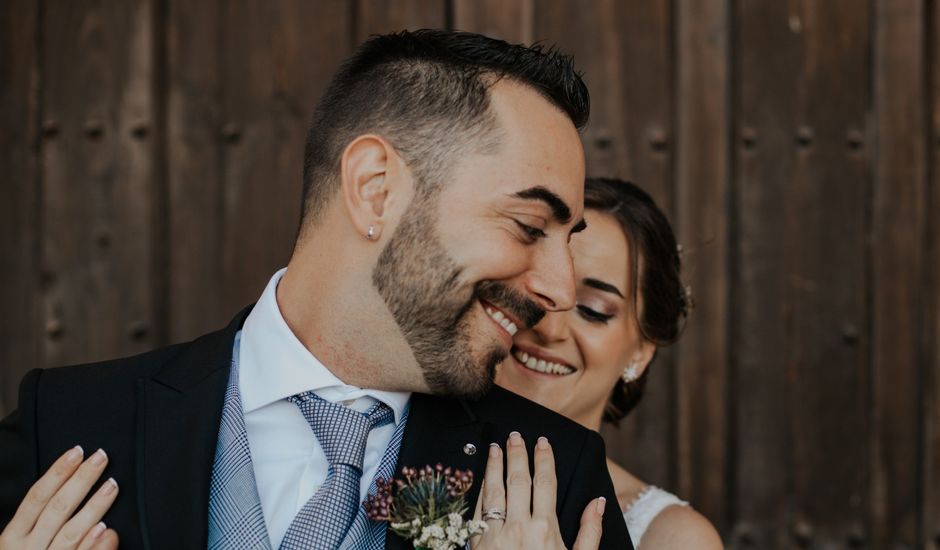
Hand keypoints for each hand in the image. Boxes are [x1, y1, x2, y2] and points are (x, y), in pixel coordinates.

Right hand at [0, 446, 119, 549]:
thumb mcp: (22, 544)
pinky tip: (108, 530)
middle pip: (56, 509)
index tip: (76, 451)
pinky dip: (94, 545)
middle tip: (101, 458)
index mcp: (12, 538)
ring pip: (71, 533)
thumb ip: (42, 521)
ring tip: (112, 486)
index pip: (36, 498)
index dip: (57, 473)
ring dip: (94, 507)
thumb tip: (70, 494)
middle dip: (80, 481)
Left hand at [471, 432, 605, 548]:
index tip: (542, 442)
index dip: (544, 460)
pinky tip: (483, 479)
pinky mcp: (477, 545)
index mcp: (545, 529)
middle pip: (517, 481)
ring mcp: (494, 536)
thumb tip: (598, 503)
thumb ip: (589, 533)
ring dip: (495, 467)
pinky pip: (478, 511)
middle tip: (517, 436)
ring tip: (496, 448)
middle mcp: (518, 529)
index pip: (544, 483)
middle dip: (517, 456)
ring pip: (493, 492)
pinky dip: (480, 491)